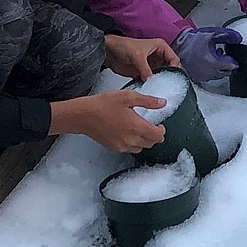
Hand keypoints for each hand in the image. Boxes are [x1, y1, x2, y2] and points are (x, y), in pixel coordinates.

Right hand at [51, 88, 167, 153]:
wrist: (84, 115)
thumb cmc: (104, 104)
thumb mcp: (128, 96)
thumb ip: (148, 101)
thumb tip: (162, 103)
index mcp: (137, 126)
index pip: (158, 136)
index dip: (162, 131)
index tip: (160, 124)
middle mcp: (131, 139)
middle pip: (151, 144)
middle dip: (154, 136)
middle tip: (152, 126)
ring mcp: (122, 146)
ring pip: (141, 148)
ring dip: (144, 140)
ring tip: (140, 129)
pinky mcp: (114, 148)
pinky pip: (129, 149)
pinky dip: (133, 143)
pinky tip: (129, 133)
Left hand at [103, 34, 180, 80]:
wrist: (109, 52)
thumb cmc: (123, 46)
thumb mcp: (137, 56)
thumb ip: (145, 69)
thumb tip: (151, 80)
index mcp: (160, 47)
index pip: (174, 58)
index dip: (174, 68)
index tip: (171, 77)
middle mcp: (158, 55)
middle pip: (169, 68)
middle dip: (167, 76)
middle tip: (165, 84)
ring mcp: (151, 64)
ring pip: (161, 75)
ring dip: (159, 81)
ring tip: (158, 87)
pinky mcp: (144, 72)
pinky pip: (152, 79)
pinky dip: (152, 83)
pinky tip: (150, 87)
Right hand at [173, 25, 242, 80]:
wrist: (177, 45)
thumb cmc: (192, 41)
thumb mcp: (212, 35)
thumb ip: (227, 36)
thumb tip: (238, 38)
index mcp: (214, 63)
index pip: (231, 67)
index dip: (233, 62)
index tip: (232, 58)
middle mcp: (209, 73)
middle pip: (225, 73)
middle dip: (227, 66)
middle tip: (226, 59)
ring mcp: (202, 77)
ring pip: (217, 76)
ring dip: (219, 68)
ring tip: (216, 59)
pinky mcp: (196, 78)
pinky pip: (208, 77)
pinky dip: (210, 72)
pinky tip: (208, 64)